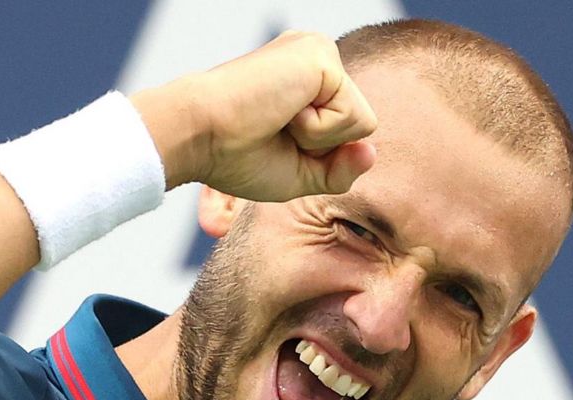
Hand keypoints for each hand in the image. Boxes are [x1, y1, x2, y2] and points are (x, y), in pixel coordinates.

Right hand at [135, 30, 377, 201]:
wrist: (200, 137)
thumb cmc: (237, 157)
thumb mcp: (300, 175)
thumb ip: (341, 169)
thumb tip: (372, 152)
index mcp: (308, 79)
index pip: (350, 131)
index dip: (320, 154)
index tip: (273, 139)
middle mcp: (316, 58)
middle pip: (361, 125)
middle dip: (323, 146)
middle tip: (275, 130)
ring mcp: (319, 51)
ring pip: (362, 121)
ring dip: (320, 137)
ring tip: (278, 118)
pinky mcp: (321, 54)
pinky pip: (352, 116)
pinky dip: (317, 129)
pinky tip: (281, 111)